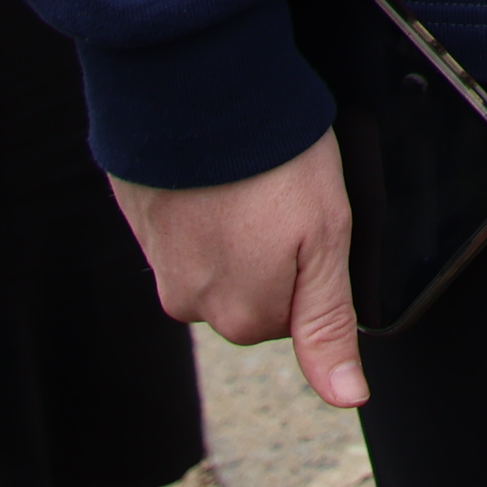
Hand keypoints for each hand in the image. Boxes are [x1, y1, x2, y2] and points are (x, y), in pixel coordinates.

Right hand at [113, 133, 369, 410]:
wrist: (198, 90)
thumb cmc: (275, 162)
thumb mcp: (326, 241)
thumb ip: (329, 326)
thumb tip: (346, 397)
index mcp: (242, 316)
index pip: (292, 313)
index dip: (310, 262)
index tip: (307, 221)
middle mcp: (191, 304)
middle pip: (252, 290)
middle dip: (270, 249)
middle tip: (279, 193)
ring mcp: (159, 263)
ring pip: (218, 258)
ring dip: (233, 225)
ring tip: (246, 177)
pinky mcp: (140, 220)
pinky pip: (184, 224)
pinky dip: (202, 201)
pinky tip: (214, 168)